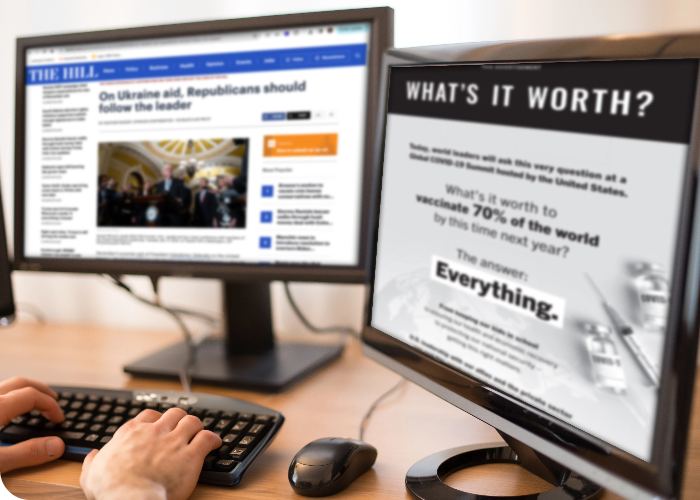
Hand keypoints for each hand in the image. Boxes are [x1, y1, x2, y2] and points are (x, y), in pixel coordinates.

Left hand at [0, 377, 64, 472]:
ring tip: (33, 404)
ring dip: (23, 392)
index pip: (32, 396)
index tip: (60, 419)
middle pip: (20, 383)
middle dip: (41, 390)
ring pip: (6, 387)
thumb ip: (25, 453)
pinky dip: (9, 399)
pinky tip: (7, 414)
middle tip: (55, 401)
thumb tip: (57, 446)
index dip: (51, 406)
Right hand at [80, 408, 220, 499]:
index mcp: (131, 433)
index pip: (149, 415)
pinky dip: (213, 439)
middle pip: (174, 413)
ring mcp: (174, 441)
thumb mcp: (91, 474)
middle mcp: (154, 432)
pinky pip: (207, 438)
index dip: (158, 419)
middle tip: (183, 429)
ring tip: (199, 433)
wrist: (131, 499)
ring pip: (192, 421)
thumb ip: (93, 462)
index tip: (161, 426)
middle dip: (180, 419)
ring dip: (197, 426)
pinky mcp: (191, 454)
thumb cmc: (111, 490)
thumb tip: (92, 456)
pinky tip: (215, 443)